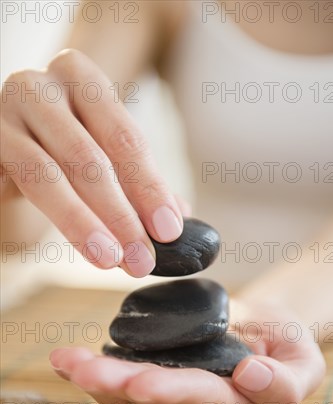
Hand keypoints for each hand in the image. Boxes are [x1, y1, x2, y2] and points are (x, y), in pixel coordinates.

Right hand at [1, 49, 182, 275]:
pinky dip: (42, 217)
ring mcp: (3, 115)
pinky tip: (68, 243)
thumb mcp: (104, 151)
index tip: (168, 231)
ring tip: (109, 260)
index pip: (125, 139)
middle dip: (119, 215)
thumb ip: (138, 181)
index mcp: (80, 78)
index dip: (149, 188)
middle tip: (141, 259)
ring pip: (46, 176)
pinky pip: (10, 184)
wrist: (9, 133)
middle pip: (88, 158)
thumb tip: (177, 220)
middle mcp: (39, 88)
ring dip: (81, 224)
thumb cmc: (65, 143)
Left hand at [49, 298, 325, 403]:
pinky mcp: (145, 379)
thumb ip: (288, 381)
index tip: (152, 381)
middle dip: (128, 387)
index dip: (188, 392)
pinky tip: (65, 357)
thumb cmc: (280, 342)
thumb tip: (251, 374)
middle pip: (160, 402)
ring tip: (72, 362)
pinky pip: (114, 381)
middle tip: (98, 373)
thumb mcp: (303, 359)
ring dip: (98, 379)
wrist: (257, 328)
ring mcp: (166, 397)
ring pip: (129, 398)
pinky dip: (87, 369)